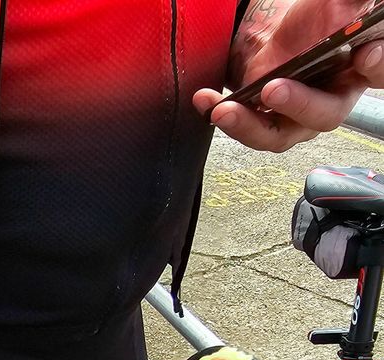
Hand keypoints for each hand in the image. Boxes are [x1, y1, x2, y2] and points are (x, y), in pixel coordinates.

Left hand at [194, 0, 383, 151]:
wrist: (277, 37)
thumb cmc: (314, 22)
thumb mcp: (333, 5)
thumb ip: (347, 4)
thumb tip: (359, 2)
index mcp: (361, 67)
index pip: (379, 71)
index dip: (378, 65)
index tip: (366, 56)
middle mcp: (333, 100)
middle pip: (325, 114)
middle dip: (300, 104)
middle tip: (275, 89)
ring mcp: (298, 120)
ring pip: (279, 133)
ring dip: (249, 124)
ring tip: (226, 109)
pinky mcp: (268, 128)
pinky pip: (248, 130)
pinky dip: (226, 116)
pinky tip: (207, 101)